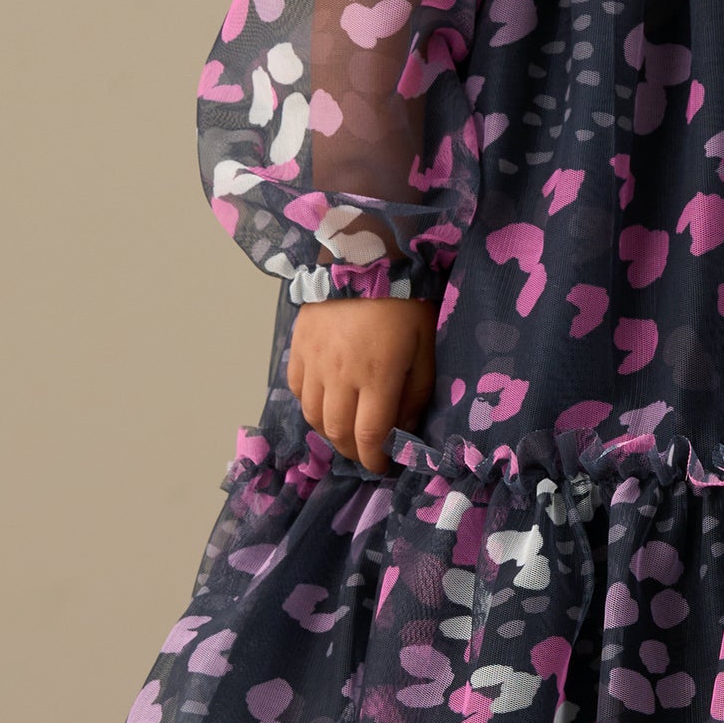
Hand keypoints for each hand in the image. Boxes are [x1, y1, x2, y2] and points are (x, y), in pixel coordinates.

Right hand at [287, 297, 436, 476]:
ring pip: (312, 415)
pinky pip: (296, 388)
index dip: (374, 459)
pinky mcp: (299, 346)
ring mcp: (314, 361)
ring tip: (345, 433)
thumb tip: (403, 429)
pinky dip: (309, 404)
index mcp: (376, 377)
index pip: (368, 436)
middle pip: (337, 432)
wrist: (366, 256)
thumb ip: (417, 392)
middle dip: (353, 452)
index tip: (382, 466)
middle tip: (366, 454)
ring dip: (329, 433)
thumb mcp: (426, 346)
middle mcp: (339, 375)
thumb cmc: (406, 301)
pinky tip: (325, 403)